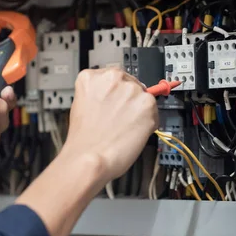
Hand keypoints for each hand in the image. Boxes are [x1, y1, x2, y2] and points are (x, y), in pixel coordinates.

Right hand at [63, 68, 157, 182]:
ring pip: (144, 97)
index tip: (114, 101)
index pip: (113, 77)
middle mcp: (113, 78)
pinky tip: (133, 132)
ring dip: (139, 111)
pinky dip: (149, 123)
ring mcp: (132, 90)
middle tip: (119, 118)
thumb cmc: (84, 139)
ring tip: (123, 127)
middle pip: (131, 83)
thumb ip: (99, 94)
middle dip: (128, 99)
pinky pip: (154, 112)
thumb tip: (115, 95)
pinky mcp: (148, 104)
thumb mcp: (81, 105)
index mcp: (92, 77)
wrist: (89, 158)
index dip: (115, 93)